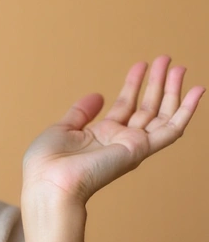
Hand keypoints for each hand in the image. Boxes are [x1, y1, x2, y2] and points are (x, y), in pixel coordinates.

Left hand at [22, 56, 203, 207]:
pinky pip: (171, 129)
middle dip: (157, 83)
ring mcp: (132, 145)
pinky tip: (197, 91)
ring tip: (179, 66)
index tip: (140, 65)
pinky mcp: (140, 149)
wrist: (48, 182)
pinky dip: (187, 110)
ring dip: (172, 90)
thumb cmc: (47, 163)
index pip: (125, 105)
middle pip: (147, 107)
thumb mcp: (63, 128)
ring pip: (162, 114)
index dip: (134, 84)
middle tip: (165, 59)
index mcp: (102, 135)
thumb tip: (98, 95)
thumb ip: (82, 112)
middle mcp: (121, 140)